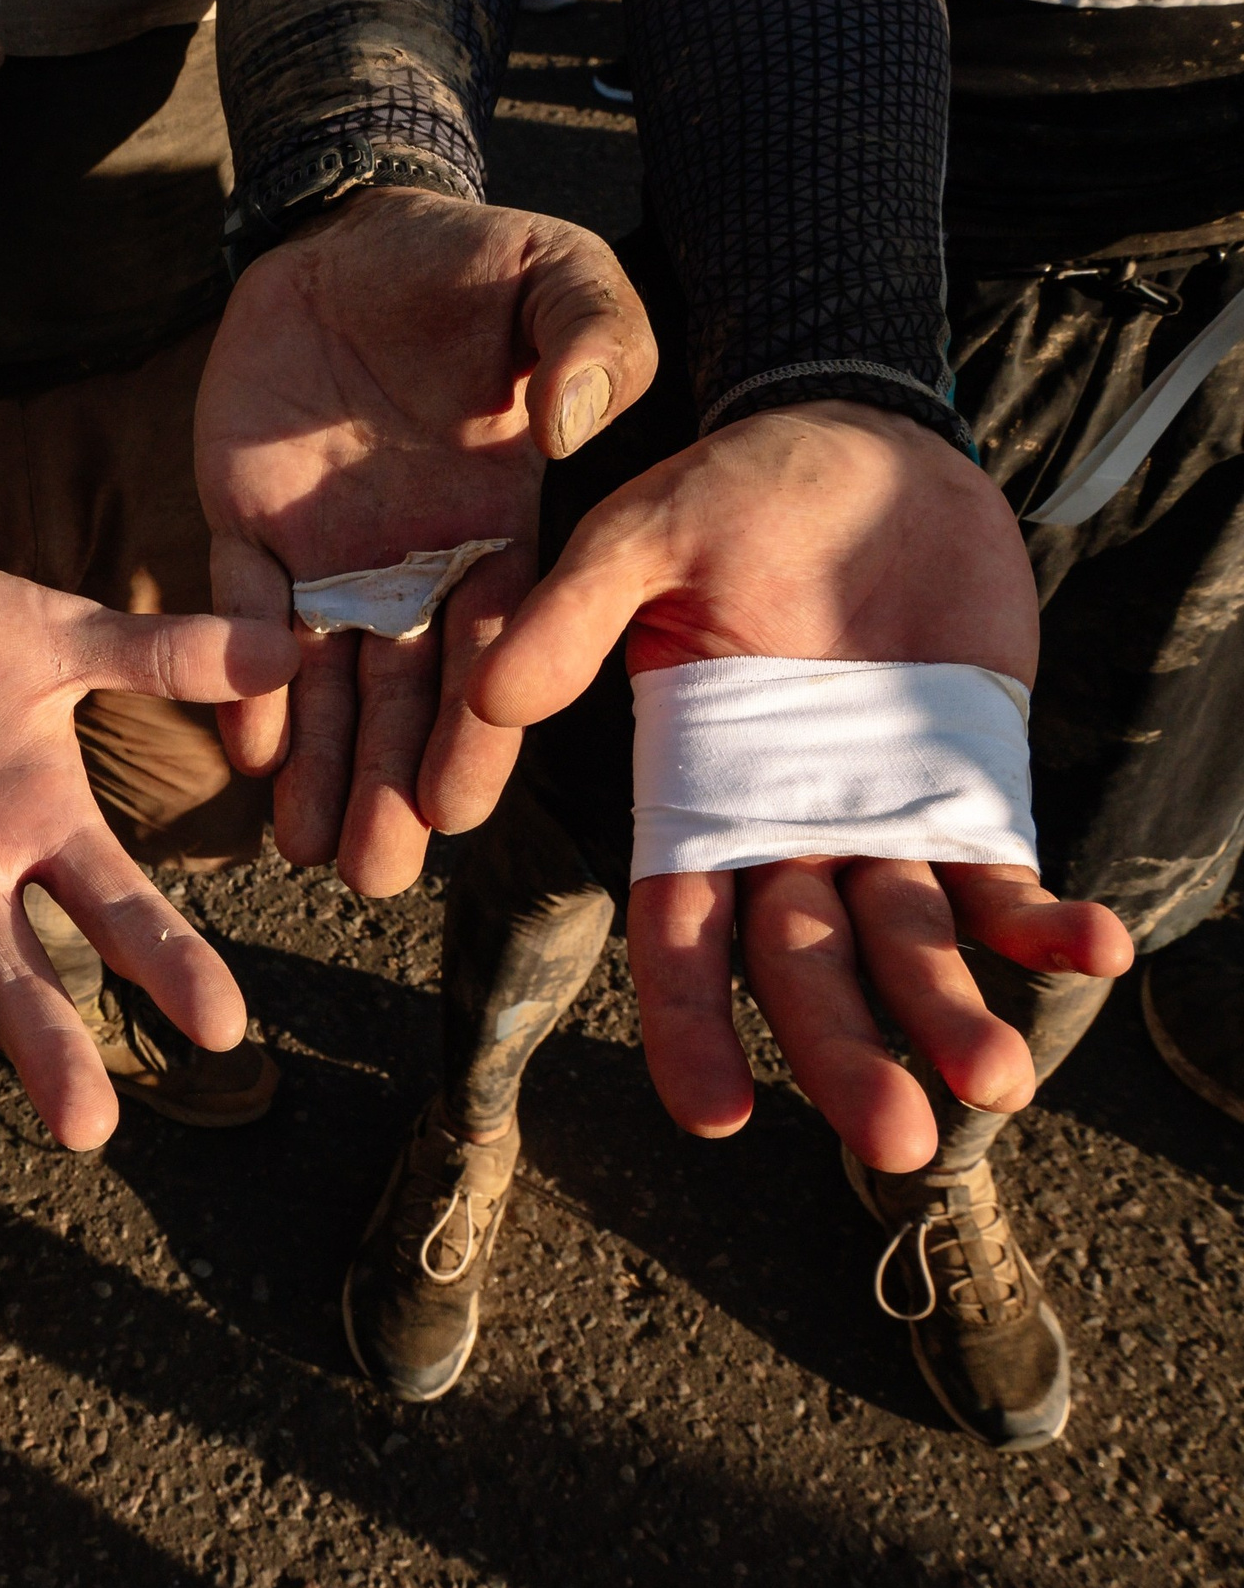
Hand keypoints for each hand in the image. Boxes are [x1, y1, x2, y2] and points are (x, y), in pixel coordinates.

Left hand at [196, 186, 654, 894]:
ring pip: (323, 682)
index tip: (459, 802)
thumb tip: (580, 427)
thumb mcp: (559, 276)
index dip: (478, 728)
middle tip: (376, 876)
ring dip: (319, 766)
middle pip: (406, 696)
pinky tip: (246, 750)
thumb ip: (592, 340)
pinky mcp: (244, 524)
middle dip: (392, 786)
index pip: (497, 647)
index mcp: (499, 529)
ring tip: (307, 852)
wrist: (352, 234)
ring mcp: (326, 554)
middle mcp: (414, 565)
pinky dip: (238, 678)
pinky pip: (238, 612)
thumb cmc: (475, 264)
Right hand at [472, 400, 1134, 1169]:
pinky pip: (1006, 878)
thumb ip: (571, 614)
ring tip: (999, 1084)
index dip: (691, 1025)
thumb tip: (495, 700)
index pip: (676, 930)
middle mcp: (781, 827)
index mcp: (688, 788)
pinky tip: (1093, 951)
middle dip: (843, 1055)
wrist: (874, 447)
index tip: (719, 1115)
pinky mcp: (965, 786)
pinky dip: (1045, 924)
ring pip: (908, 947)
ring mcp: (879, 816)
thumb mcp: (644, 532)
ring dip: (951, 1018)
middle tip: (897, 1140)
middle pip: (802, 967)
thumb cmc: (742, 488)